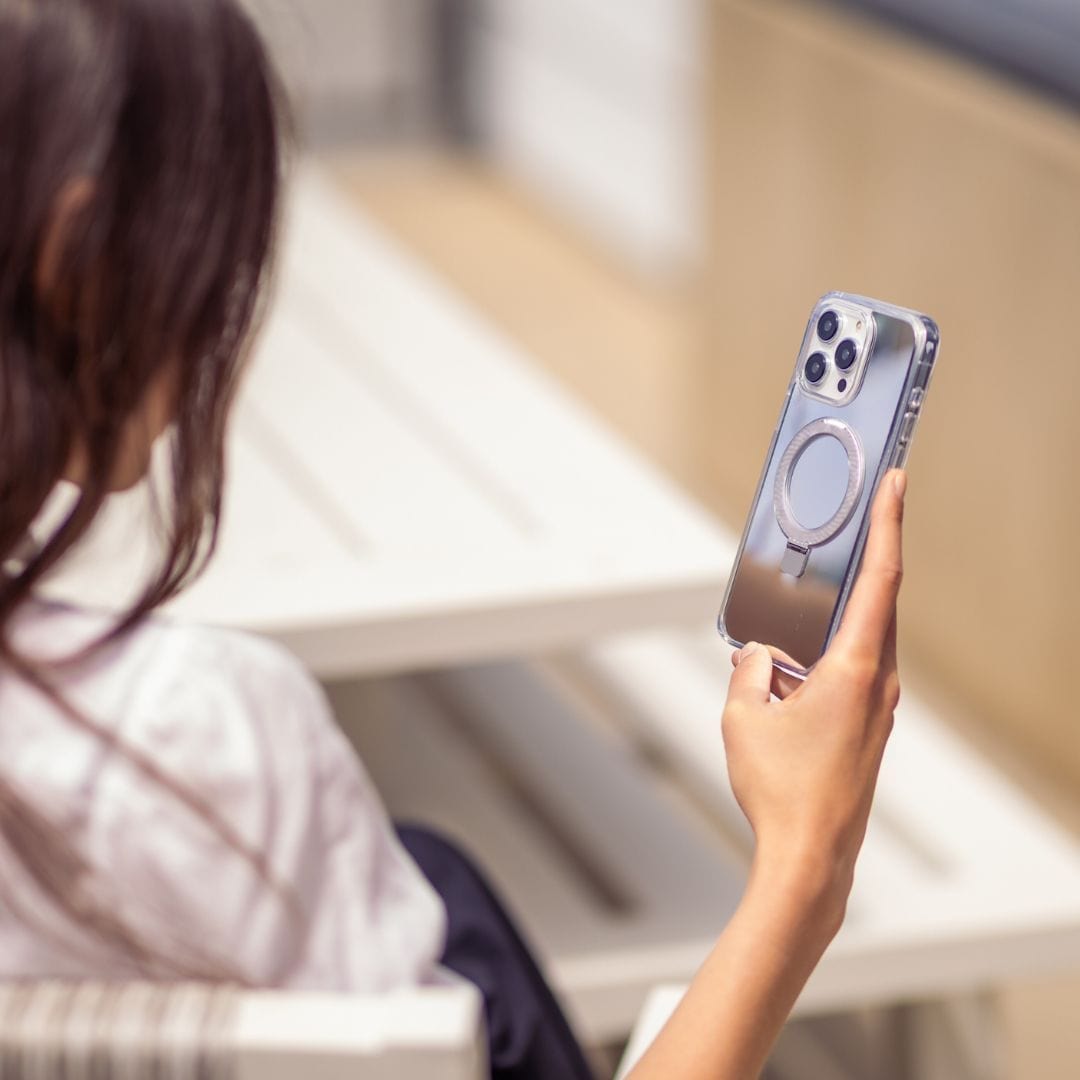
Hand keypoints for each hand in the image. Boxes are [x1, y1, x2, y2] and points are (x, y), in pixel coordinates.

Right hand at [722, 469, 905, 916]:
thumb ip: (750, 671)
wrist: (812, 855)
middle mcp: (878, 683)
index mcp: (854, 669)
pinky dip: (825, 656)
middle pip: (875, 603)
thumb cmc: (782, 790)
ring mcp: (878, 708)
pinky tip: (790, 667)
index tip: (896, 484)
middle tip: (856, 520)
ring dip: (832, 619)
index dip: (888, 524)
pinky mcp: (868, 727)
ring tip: (796, 612)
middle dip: (863, 560)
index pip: (880, 579)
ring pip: (859, 642)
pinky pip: (851, 673)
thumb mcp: (744, 717)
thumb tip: (759, 656)